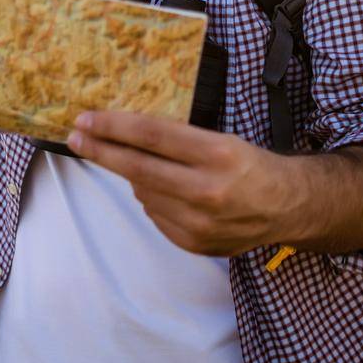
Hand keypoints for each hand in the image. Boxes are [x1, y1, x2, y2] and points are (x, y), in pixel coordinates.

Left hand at [67, 110, 291, 256]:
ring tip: (153, 168)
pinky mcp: (193, 244)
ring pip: (142, 192)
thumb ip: (176, 139)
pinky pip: (155, 214)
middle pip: (137, 167)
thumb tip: (123, 134)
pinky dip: (152, 198)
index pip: (151, 135)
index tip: (86, 119)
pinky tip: (169, 192)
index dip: (113, 126)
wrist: (286, 208)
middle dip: (100, 151)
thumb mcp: (221, 139)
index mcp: (217, 154)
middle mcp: (207, 191)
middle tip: (75, 138)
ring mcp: (199, 223)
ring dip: (134, 176)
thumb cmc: (250, 165)